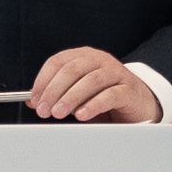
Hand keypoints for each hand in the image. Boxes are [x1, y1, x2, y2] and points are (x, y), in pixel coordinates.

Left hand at [33, 46, 160, 123]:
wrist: (137, 104)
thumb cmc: (104, 97)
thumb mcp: (77, 95)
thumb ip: (57, 94)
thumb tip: (34, 101)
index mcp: (84, 56)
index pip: (58, 62)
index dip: (43, 80)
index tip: (35, 99)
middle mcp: (100, 60)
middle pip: (72, 69)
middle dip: (54, 90)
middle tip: (44, 110)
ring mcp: (116, 73)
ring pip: (90, 80)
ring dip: (70, 97)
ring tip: (58, 113)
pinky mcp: (128, 89)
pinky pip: (110, 95)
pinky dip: (93, 105)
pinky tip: (82, 115)